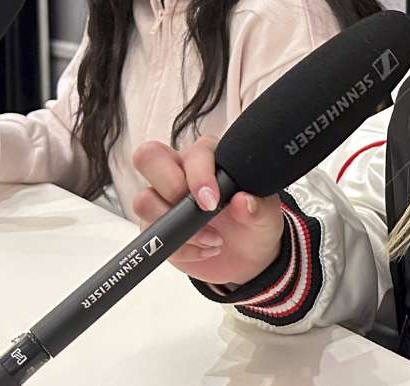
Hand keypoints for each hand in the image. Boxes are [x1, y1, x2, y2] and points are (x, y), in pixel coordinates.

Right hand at [131, 136, 283, 285]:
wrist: (247, 258)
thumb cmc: (254, 224)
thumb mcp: (266, 217)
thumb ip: (259, 207)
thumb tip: (243, 201)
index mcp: (209, 158)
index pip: (192, 153)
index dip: (199, 175)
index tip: (213, 202)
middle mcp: (180, 171)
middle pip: (148, 157)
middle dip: (170, 187)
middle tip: (199, 212)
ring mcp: (162, 199)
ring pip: (143, 200)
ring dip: (178, 227)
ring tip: (211, 238)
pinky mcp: (155, 226)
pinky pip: (151, 235)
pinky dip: (181, 248)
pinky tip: (205, 250)